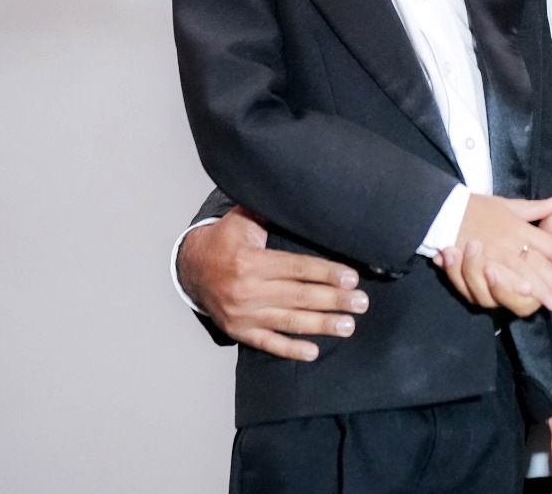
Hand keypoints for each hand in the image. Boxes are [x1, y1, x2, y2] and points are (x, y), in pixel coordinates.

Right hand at [177, 206, 367, 361]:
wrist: (191, 269)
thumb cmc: (225, 240)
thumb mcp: (243, 219)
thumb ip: (270, 212)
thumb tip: (303, 199)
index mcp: (251, 261)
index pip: (297, 268)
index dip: (327, 273)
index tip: (351, 278)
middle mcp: (246, 290)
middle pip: (299, 296)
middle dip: (334, 300)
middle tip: (361, 303)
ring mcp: (243, 314)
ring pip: (288, 321)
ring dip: (321, 325)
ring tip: (348, 326)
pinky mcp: (239, 331)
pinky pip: (268, 343)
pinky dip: (290, 349)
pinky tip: (313, 351)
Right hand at [432, 195, 551, 316]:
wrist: (446, 207)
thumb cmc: (477, 207)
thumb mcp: (507, 204)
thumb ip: (534, 208)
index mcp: (520, 228)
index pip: (549, 248)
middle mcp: (511, 242)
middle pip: (539, 265)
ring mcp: (495, 253)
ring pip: (522, 274)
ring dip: (538, 290)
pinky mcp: (479, 263)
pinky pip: (497, 278)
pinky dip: (511, 287)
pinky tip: (523, 296)